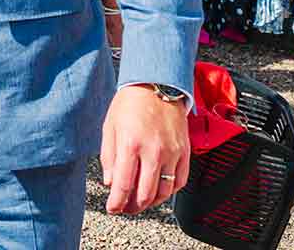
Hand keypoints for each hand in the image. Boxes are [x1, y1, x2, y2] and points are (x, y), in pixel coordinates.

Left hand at [102, 85, 190, 214]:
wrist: (157, 84)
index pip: (124, 185)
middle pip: (145, 194)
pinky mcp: (185, 152)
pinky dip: (169, 191)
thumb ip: (109, 157)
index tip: (112, 209)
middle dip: (133, 207)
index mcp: (131, 144)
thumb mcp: (110, 127)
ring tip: (140, 202)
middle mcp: (153, 151)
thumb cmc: (130, 103)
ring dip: (151, 203)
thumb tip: (110, 183)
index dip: (117, 203)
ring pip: (164, 192)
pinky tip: (159, 190)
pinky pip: (180, 181)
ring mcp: (172, 153)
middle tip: (125, 208)